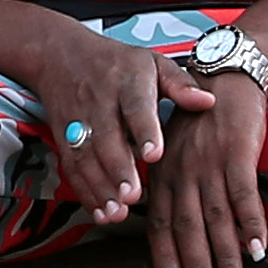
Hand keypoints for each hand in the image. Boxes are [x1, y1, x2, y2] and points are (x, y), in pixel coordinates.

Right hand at [4, 19, 179, 226]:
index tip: (154, 155)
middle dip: (117, 169)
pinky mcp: (63, 137)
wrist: (59, 55)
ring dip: (99, 185)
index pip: (135, 107)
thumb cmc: (118, 64)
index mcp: (126, 82)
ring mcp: (77, 121)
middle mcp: (98, 102)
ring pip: (85, 156)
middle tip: (133, 195)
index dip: (144, 131)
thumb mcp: (152, 63)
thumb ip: (180, 85)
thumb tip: (208, 102)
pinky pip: (72, 167)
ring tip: (117, 211)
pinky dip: (84, 191)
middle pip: (106, 138)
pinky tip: (100, 211)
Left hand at [142, 46, 267, 267]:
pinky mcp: (236, 155)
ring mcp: (208, 164)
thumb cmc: (200, 123)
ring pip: (215, 219)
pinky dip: (251, 225)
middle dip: (194, 267)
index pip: (159, 224)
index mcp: (163, 175)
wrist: (224, 80)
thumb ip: (174, 189)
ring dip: (224, 256)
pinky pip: (243, 196)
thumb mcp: (175, 154)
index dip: (165, 257)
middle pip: (186, 228)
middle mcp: (181, 173)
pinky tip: (259, 251)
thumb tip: (177, 228)